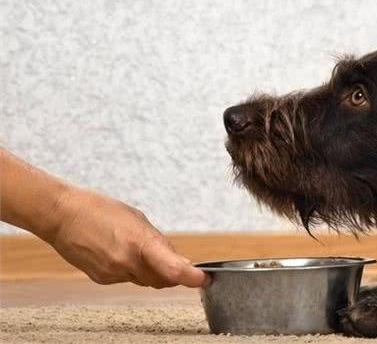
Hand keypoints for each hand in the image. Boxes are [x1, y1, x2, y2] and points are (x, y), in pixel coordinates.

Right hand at [47, 187, 206, 287]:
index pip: (174, 269)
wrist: (61, 216)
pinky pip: (127, 279)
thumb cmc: (99, 209)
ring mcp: (113, 273)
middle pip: (162, 280)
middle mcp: (127, 262)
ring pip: (145, 281)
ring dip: (153, 271)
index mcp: (139, 243)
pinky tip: (122, 253)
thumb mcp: (137, 218)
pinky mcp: (102, 279)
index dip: (192, 277)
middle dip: (173, 274)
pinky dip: (133, 270)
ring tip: (140, 249)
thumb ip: (158, 241)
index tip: (202, 278)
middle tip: (177, 262)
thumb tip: (176, 258)